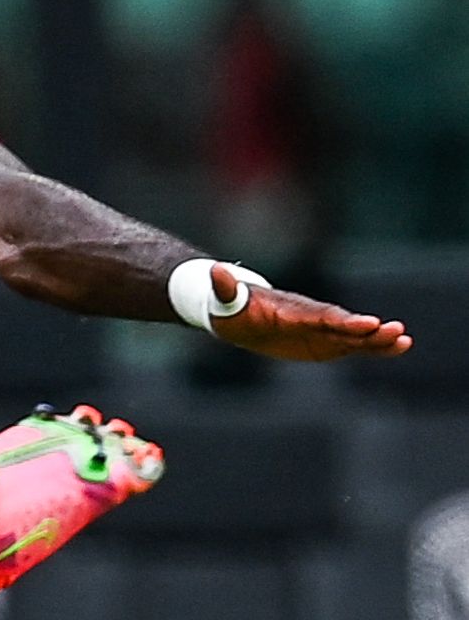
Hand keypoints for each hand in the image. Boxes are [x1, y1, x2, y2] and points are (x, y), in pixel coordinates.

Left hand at [214, 281, 411, 363]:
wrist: (240, 314)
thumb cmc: (232, 309)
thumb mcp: (225, 301)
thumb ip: (225, 289)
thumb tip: (214, 271)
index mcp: (292, 312)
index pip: (320, 317)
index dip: (343, 321)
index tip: (367, 323)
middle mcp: (313, 319)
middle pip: (344, 325)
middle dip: (369, 330)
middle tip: (396, 331)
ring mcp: (321, 331)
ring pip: (354, 336)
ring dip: (378, 339)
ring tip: (404, 341)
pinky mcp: (324, 342)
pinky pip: (353, 345)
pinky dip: (374, 347)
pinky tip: (398, 348)